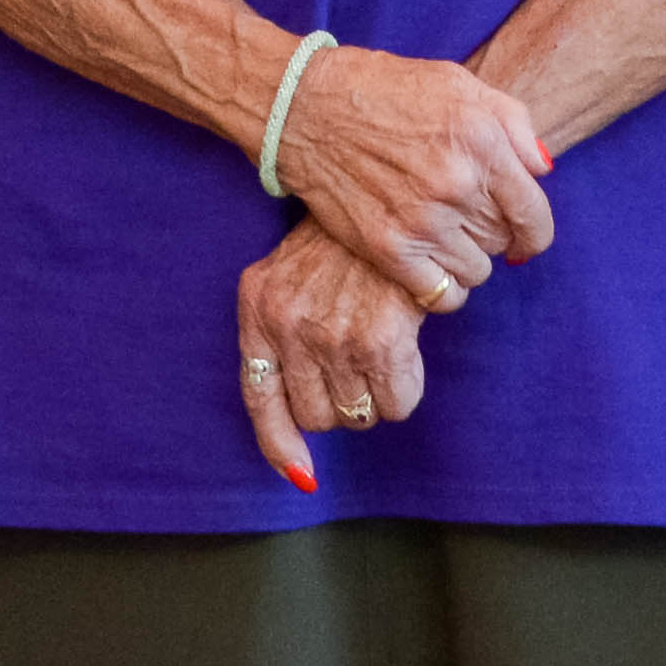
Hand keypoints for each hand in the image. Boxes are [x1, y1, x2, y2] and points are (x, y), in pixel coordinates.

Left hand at [233, 224, 429, 489]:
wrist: (389, 191)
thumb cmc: (342, 239)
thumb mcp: (289, 276)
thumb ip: (281, 338)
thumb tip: (297, 449)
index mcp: (258, 309)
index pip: (260, 399)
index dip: (280, 445)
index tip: (302, 474)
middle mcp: (288, 327)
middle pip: (318, 416)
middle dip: (341, 402)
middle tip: (359, 362)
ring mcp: (332, 336)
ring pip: (358, 415)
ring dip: (375, 396)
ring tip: (382, 352)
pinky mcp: (380, 340)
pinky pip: (397, 405)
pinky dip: (406, 391)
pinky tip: (407, 353)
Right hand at [262, 45, 555, 307]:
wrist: (307, 108)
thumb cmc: (385, 91)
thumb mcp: (460, 83)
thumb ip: (514, 124)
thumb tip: (541, 171)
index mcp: (481, 141)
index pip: (534, 215)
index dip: (535, 233)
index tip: (526, 238)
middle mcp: (456, 183)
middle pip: (504, 242)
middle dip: (493, 233)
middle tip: (466, 218)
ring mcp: (421, 219)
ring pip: (476, 271)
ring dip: (466, 259)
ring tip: (443, 236)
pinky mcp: (387, 248)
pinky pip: (441, 295)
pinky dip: (442, 288)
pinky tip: (430, 266)